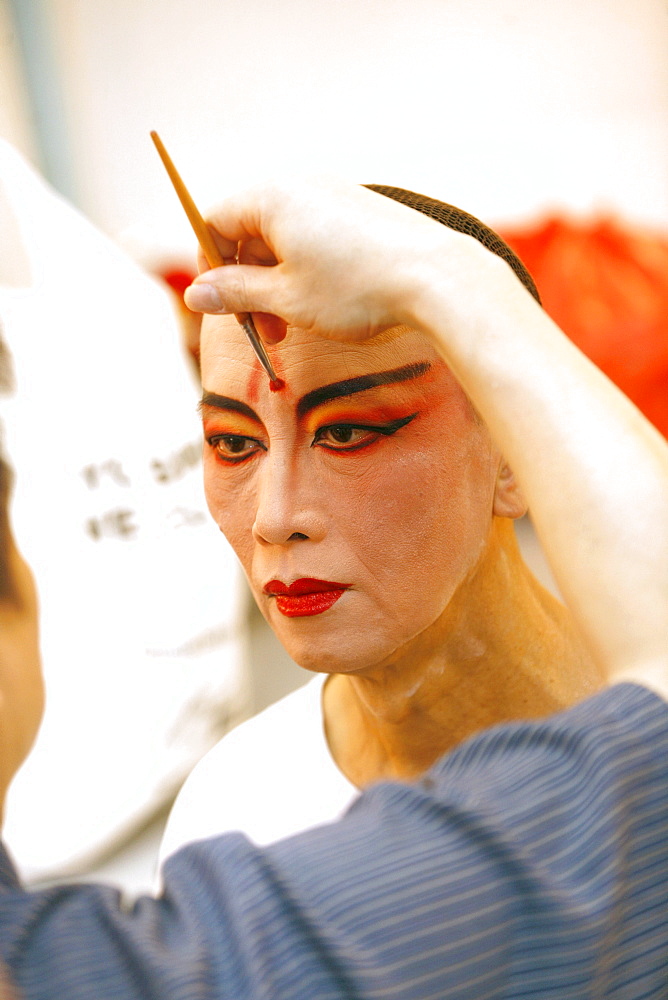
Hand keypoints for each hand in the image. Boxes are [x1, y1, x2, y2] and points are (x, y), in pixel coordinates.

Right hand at [184, 177, 461, 343]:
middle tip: (261, 334)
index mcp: (271, 197)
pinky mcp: (362, 213)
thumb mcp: (286, 298)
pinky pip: (317, 241)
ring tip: (292, 331)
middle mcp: (301, 186)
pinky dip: (308, 275)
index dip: (210, 268)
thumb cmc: (357, 289)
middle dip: (248, 287)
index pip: (214, 223)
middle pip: (250, 235)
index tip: (222, 308)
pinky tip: (325, 310)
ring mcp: (335, 196)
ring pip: (285, 242)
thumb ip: (236, 293)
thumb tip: (196, 293)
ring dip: (277, 288)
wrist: (436, 279)